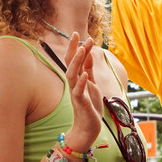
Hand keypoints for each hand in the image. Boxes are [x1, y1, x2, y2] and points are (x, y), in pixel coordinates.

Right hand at [63, 36, 100, 150]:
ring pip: (72, 75)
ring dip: (77, 62)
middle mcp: (74, 84)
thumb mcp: (91, 84)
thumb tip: (89, 53)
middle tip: (77, 35)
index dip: (75, 47)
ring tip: (82, 49)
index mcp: (77, 79)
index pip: (73, 60)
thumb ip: (89, 70)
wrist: (87, 128)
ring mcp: (76, 93)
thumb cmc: (89, 106)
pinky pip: (79, 91)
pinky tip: (86, 74)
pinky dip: (82, 82)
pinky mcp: (80, 103)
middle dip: (73, 49)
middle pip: (70, 64)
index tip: (77, 33)